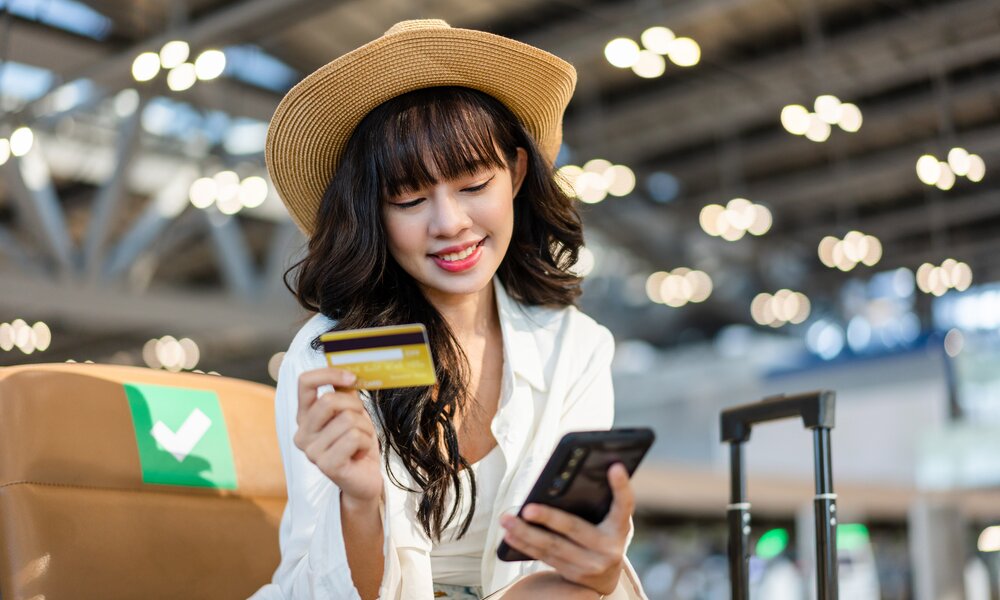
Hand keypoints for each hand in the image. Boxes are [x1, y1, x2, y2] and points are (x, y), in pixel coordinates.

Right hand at [293, 367, 382, 503]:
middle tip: (361, 421)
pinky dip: (365, 442)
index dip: (329, 374)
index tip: (351, 378)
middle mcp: (302, 434)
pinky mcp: (326, 465)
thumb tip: (347, 369)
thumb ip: (345, 392)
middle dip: (355, 406)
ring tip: (360, 442)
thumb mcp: (351, 412)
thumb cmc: (357, 444)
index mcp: (304, 417)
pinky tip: (360, 453)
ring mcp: (311, 452)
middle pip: (329, 400)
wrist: (365, 479)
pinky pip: (354, 437)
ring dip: (364, 429)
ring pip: (347, 420)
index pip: (304, 383)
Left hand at [499, 463, 633, 595]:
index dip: (622, 486)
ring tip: (506, 519)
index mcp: (620, 527)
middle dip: (548, 518)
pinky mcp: (571, 575)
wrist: (608, 577)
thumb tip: (578, 471)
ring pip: (552, 546)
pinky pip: (544, 557)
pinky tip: (509, 534)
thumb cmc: (607, 534)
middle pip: (575, 529)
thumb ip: (603, 500)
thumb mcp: (613, 519)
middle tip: (527, 508)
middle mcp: (608, 548)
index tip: (616, 467)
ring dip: (525, 533)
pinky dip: (524, 545)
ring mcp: (589, 565)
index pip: (624, 504)